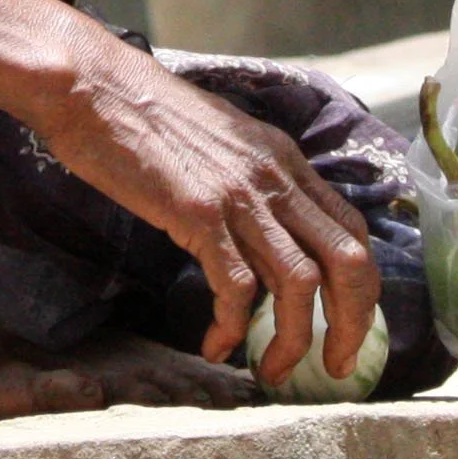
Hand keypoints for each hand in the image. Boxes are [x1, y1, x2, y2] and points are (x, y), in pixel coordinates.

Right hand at [31, 32, 380, 389]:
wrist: (96, 86)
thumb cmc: (147, 113)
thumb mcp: (222, 139)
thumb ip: (252, 179)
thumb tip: (266, 229)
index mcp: (284, 158)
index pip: (352, 228)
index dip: (362, 287)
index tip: (348, 326)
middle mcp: (274, 176)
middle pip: (348, 260)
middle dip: (353, 324)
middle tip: (336, 366)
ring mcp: (239, 194)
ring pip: (301, 283)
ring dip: (295, 340)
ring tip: (274, 372)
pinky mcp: (198, 213)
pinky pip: (236, 287)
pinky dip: (233, 328)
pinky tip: (216, 345)